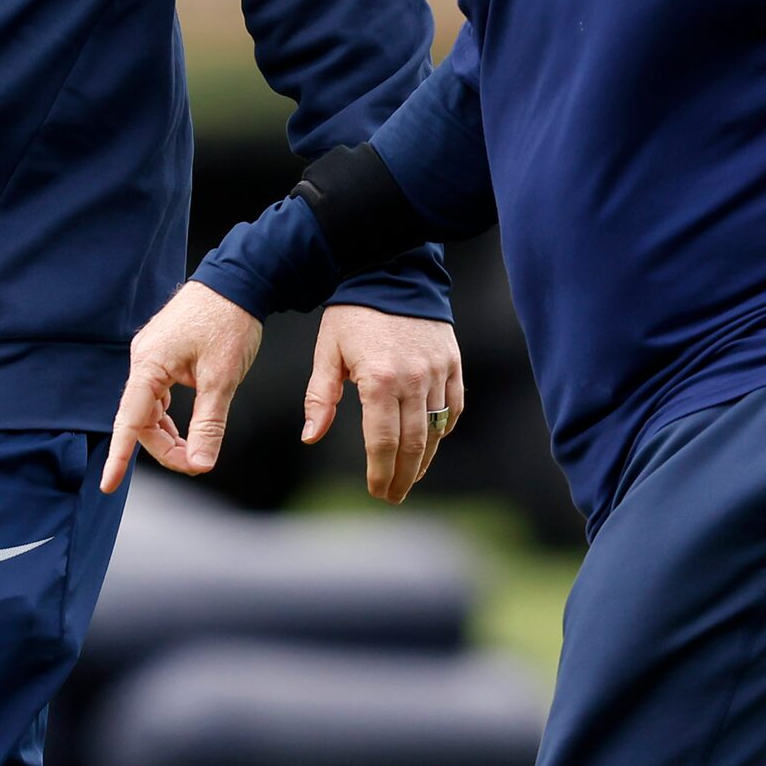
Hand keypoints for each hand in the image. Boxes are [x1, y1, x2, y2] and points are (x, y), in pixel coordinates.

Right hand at [101, 283, 261, 492]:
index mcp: (149, 364)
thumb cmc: (229, 321)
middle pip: (141, 419)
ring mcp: (151, 354)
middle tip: (197, 463)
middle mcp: (143, 358)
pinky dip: (170, 416)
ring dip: (168, 433)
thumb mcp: (222, 378)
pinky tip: (186, 426)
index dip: (119, 456)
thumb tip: (201, 463)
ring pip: (149, 408)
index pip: (129, 420)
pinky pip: (158, 393)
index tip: (107, 484)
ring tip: (195, 449)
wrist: (238, 280)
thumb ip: (209, 424)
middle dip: (165, 447)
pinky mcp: (162, 352)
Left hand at [304, 304, 463, 503]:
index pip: (383, 442)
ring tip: (412, 478)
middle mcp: (413, 380)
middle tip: (394, 495)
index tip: (376, 491)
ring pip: (435, 429)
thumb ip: (320, 396)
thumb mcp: (328, 351)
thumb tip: (311, 435)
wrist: (390, 270)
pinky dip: (444, 428)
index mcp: (379, 381)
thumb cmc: (352, 311)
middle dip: (403, 476)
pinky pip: (453, 406)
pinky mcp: (452, 361)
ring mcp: (437, 371)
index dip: (380, 472)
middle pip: (413, 444)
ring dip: (425, 460)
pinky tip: (433, 442)